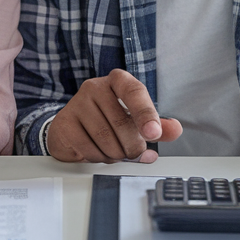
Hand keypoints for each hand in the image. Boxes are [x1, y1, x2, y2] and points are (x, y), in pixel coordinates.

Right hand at [46, 68, 182, 162]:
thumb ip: (157, 125)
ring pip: (106, 139)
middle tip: (133, 152)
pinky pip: (89, 149)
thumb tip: (174, 130)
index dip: (146, 114)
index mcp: (118, 81)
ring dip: (116, 154)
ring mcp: (77, 103)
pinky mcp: (65, 123)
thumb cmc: (107, 120)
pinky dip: (99, 158)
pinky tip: (98, 152)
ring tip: (114, 151)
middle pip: (122, 123)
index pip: (134, 92)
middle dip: (132, 146)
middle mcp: (95, 87)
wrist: (71, 127)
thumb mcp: (134, 119)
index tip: (153, 133)